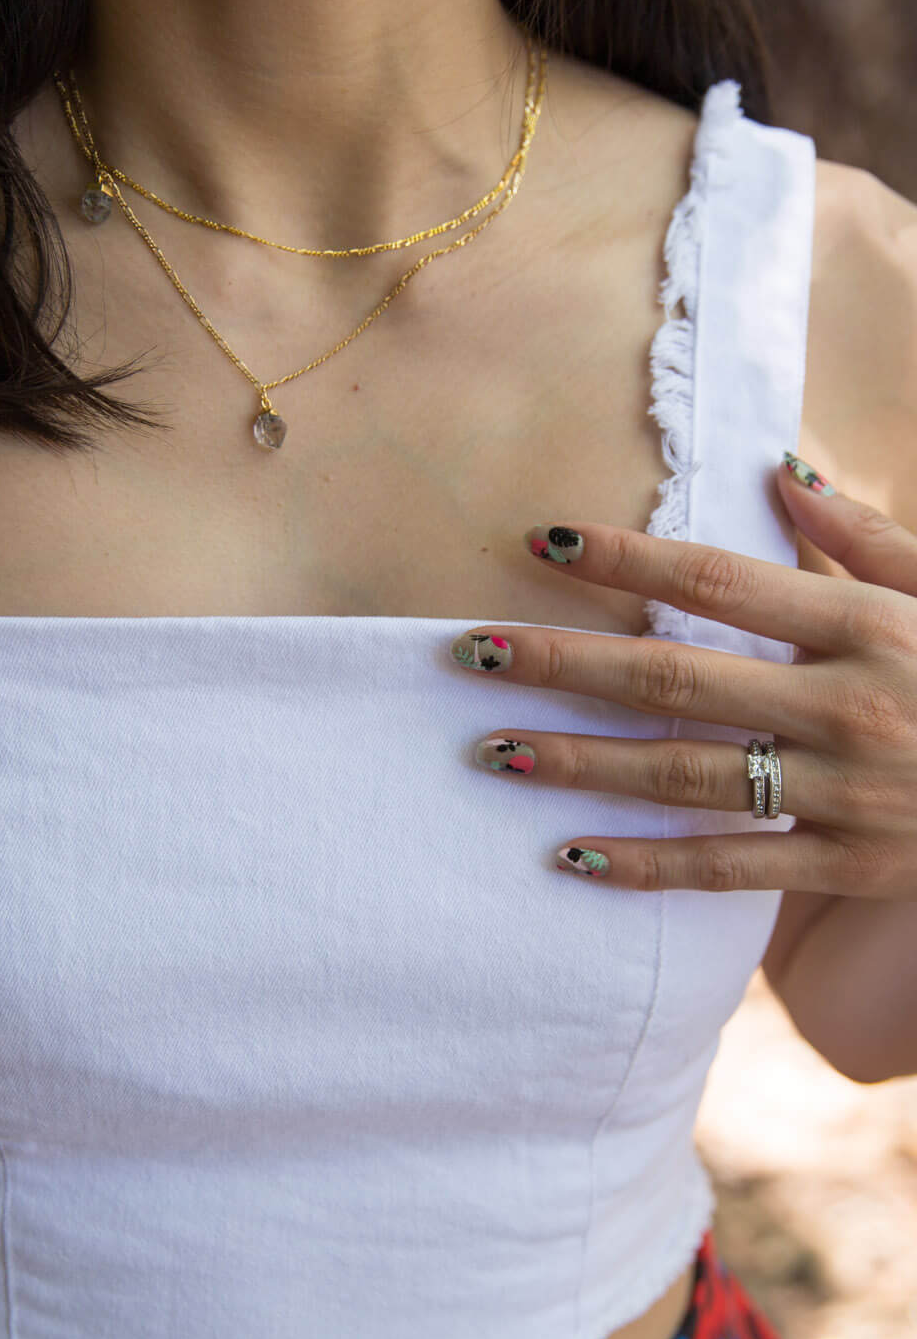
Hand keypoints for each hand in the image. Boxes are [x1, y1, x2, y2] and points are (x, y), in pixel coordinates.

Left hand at [449, 452, 916, 893]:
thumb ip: (863, 536)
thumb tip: (778, 469)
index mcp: (869, 625)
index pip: (719, 580)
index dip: (623, 556)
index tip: (539, 539)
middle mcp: (850, 704)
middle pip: (675, 679)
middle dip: (563, 663)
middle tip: (469, 651)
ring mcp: (848, 792)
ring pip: (685, 777)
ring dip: (579, 763)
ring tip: (490, 748)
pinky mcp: (849, 866)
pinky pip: (730, 869)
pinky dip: (647, 867)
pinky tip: (567, 857)